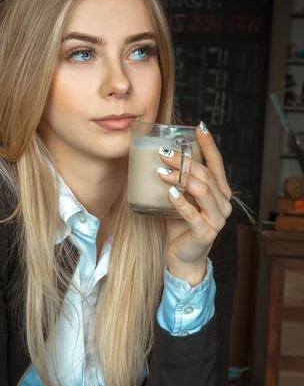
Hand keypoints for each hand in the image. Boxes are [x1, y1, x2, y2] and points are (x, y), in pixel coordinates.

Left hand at [158, 122, 231, 285]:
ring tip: (161, 172)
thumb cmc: (180, 227)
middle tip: (164, 152)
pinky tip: (169, 192)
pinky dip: (180, 202)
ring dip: (181, 178)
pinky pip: (193, 213)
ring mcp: (217, 219)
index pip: (217, 164)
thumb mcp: (181, 199)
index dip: (208, 145)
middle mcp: (223, 203)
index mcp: (220, 192)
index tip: (199, 127)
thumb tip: (162, 157)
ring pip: (202, 190)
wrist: (183, 258)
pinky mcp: (206, 232)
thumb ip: (179, 182)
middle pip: (206, 174)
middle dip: (185, 160)